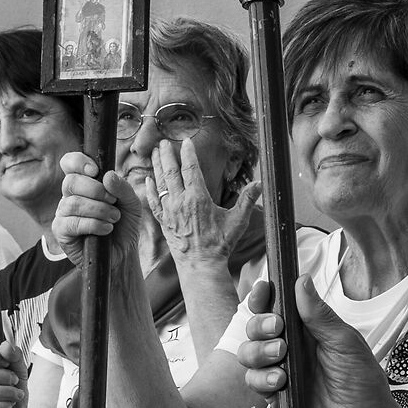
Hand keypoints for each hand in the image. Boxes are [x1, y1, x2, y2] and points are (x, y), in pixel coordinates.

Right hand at [0, 342, 25, 407]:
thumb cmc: (12, 393)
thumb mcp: (19, 371)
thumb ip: (15, 356)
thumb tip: (6, 346)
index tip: (6, 363)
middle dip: (4, 376)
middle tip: (14, 381)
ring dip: (6, 392)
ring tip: (16, 395)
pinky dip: (2, 405)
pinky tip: (8, 405)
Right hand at [51, 153, 132, 265]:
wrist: (123, 253)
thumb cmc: (124, 225)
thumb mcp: (131, 204)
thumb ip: (123, 188)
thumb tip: (107, 176)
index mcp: (84, 183)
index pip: (70, 163)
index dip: (78, 162)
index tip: (95, 171)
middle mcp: (70, 196)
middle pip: (71, 182)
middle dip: (96, 190)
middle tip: (113, 202)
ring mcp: (63, 213)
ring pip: (73, 203)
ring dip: (99, 210)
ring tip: (113, 218)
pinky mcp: (61, 231)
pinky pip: (72, 222)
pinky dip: (93, 224)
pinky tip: (105, 229)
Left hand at [149, 139, 258, 270]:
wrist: (201, 265)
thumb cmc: (219, 245)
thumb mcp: (237, 221)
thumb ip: (247, 200)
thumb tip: (260, 184)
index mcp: (198, 198)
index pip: (191, 169)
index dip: (188, 153)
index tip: (186, 142)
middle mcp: (181, 202)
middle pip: (171, 172)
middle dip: (167, 155)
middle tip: (164, 142)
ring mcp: (170, 212)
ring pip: (161, 183)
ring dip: (157, 166)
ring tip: (155, 152)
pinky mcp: (164, 222)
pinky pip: (154, 202)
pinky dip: (150, 190)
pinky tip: (148, 180)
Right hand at [236, 279, 400, 407]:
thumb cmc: (361, 379)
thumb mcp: (344, 341)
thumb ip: (319, 314)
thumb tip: (301, 280)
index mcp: (306, 328)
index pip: (275, 306)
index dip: (263, 297)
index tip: (263, 291)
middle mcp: (289, 346)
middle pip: (255, 327)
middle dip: (260, 325)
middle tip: (278, 329)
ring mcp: (280, 369)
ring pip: (248, 353)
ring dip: (259, 351)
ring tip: (281, 356)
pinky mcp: (274, 394)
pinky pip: (254, 381)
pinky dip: (262, 378)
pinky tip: (281, 380)